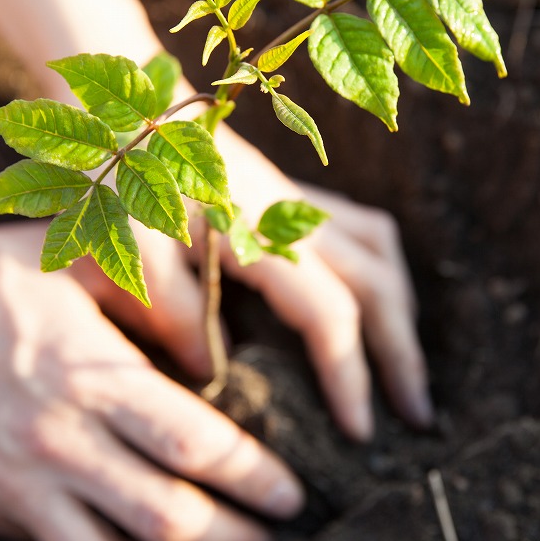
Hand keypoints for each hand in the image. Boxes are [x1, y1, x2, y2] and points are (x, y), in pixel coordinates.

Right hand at [0, 221, 304, 540]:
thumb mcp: (78, 260)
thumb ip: (153, 296)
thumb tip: (212, 352)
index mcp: (93, 373)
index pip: (197, 444)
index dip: (255, 478)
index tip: (291, 495)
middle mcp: (60, 436)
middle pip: (169, 517)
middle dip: (234, 540)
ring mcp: (16, 480)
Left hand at [71, 123, 432, 441]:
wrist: (127, 107)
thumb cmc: (122, 177)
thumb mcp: (132, 248)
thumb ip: (174, 310)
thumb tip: (213, 373)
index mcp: (261, 234)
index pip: (330, 314)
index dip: (349, 375)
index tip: (359, 433)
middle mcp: (295, 215)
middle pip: (379, 286)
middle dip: (402, 354)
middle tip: (417, 418)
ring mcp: (298, 200)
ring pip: (382, 254)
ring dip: (399, 312)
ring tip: (402, 368)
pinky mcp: (290, 195)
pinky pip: (363, 232)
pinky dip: (380, 274)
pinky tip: (369, 308)